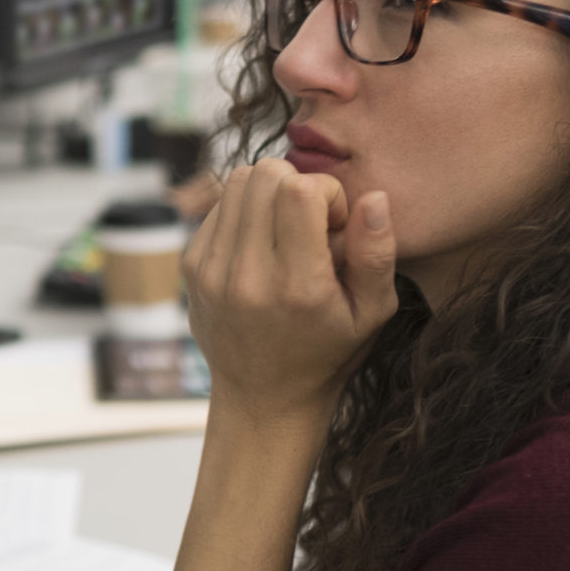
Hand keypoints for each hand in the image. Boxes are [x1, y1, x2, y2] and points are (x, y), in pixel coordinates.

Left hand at [182, 160, 397, 422]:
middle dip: (297, 184)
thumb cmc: (328, 351)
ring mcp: (211, 270)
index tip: (334, 225)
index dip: (327, 192)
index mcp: (297, 286)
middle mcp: (247, 276)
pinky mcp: (191, 266)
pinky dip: (245, 211)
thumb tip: (373, 196)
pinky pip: (219, 205)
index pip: (299, 190)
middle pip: (265, 174)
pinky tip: (262, 245)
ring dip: (269, 193)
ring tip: (287, 230)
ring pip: (237, 181)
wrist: (262, 396)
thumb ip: (377, 254)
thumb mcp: (372, 312)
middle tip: (310, 224)